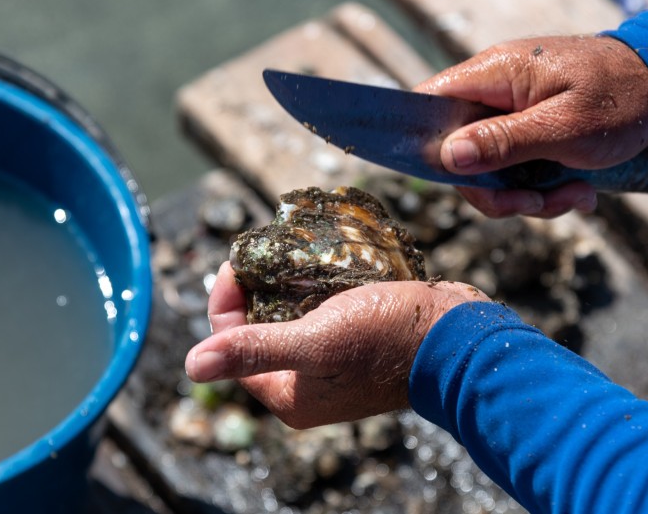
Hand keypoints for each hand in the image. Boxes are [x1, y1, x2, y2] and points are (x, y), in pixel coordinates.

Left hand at [185, 262, 489, 428]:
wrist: (457, 339)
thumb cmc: (387, 340)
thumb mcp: (315, 342)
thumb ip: (254, 350)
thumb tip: (191, 366)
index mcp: (290, 395)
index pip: (232, 347)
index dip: (225, 303)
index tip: (235, 262)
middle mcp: (308, 383)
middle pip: (261, 329)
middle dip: (256, 290)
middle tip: (261, 252)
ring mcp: (334, 361)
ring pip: (293, 316)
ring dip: (286, 285)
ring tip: (287, 252)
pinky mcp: (358, 340)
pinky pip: (323, 311)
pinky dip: (316, 287)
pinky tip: (320, 263)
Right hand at [416, 35, 647, 217]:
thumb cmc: (621, 99)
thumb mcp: (564, 129)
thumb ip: (502, 142)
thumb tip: (446, 156)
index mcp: (494, 73)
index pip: (429, 105)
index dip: (426, 145)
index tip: (457, 181)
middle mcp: (493, 88)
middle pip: (458, 150)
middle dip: (496, 189)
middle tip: (537, 203)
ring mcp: (510, 107)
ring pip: (489, 166)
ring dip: (527, 195)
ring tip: (575, 196)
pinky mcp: (528, 125)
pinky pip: (516, 166)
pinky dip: (543, 187)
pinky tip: (580, 190)